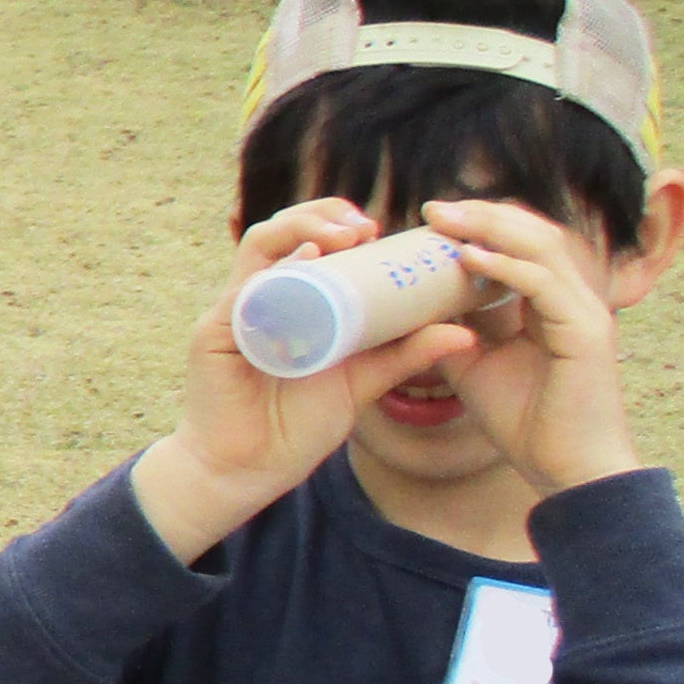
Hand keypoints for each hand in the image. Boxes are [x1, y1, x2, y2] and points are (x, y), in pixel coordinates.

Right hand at [131, 198, 482, 560]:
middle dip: (320, 215)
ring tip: (340, 237)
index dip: (338, 223)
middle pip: (281, 231)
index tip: (380, 229)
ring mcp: (235, 312)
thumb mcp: (363, 382)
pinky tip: (304, 266)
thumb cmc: (297, 424)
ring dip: (299, 230)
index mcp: (291, 300)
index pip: (307, 241)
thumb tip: (466, 333)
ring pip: (259, 246)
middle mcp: (259, 296)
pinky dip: (274, 273)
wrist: (250, 469)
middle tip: (363, 226)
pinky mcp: (217, 334)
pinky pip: (243, 292)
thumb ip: (406, 355)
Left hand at [420, 196, 639, 495]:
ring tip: (443, 221)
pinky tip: (468, 257)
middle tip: (431, 209)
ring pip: (542, 246)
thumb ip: (452, 328)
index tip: (430, 219)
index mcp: (554, 301)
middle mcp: (576, 297)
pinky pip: (544, 284)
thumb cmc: (524, 421)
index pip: (524, 243)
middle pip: (535, 232)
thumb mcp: (473, 364)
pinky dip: (505, 266)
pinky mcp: (588, 331)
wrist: (565, 469)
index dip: (481, 224)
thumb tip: (410, 303)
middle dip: (482, 215)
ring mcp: (587, 311)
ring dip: (490, 228)